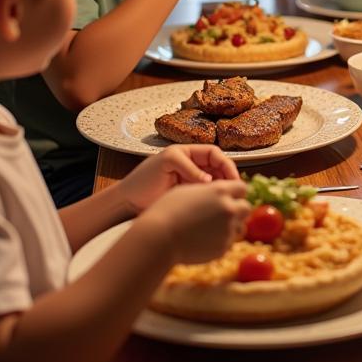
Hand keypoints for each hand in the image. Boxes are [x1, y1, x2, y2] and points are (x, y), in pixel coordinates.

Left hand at [119, 145, 239, 213]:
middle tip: (234, 192)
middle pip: (219, 169)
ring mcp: (192, 183)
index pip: (215, 154)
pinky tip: (215, 207)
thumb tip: (210, 180)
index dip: (226, 164)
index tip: (233, 178)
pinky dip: (213, 200)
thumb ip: (188, 167)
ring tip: (225, 200)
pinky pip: (206, 197)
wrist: (127, 202)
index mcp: (188, 153)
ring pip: (215, 184)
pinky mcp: (189, 198)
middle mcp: (193, 167)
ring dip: (222, 190)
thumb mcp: (166, 163)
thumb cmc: (142, 178)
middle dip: (228, 178)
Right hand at [138, 180, 248, 264]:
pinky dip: (221, 241)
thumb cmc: (166, 212)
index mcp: (220, 191)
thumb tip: (217, 192)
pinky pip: (229, 242)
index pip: (242, 187)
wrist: (158, 239)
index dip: (236, 193)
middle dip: (238, 209)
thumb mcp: (188, 191)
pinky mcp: (223, 247)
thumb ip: (208, 191)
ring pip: (240, 226)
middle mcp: (229, 208)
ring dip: (231, 226)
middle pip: (246, 207)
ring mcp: (228, 229)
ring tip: (212, 228)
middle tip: (224, 214)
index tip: (230, 197)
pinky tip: (204, 240)